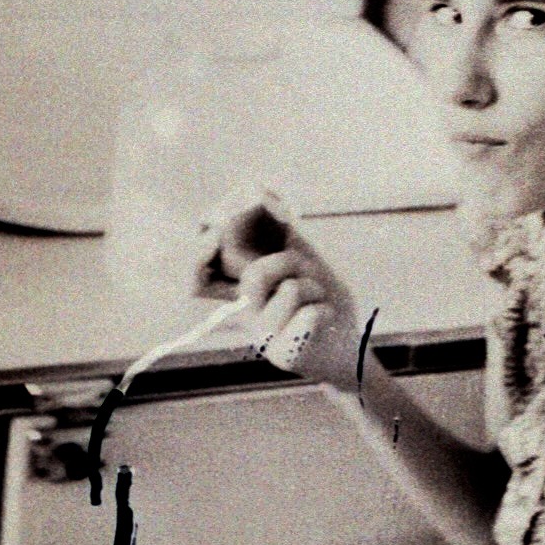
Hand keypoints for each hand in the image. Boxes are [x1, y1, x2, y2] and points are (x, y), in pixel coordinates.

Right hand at [211, 199, 361, 389]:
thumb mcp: (297, 258)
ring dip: (314, 285)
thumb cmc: (318, 298)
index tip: (216, 235)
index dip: (198, 256)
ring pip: (289, 290)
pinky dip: (325, 309)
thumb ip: (275, 230)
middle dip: (289, 261)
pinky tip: (325, 319)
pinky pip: (309, 316)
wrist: (346, 345)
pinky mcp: (287, 355)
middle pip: (253, 276)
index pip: (198, 277)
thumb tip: (260, 188)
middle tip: (302, 266)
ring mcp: (264, 337)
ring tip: (318, 297)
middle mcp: (246, 315)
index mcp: (241, 290)